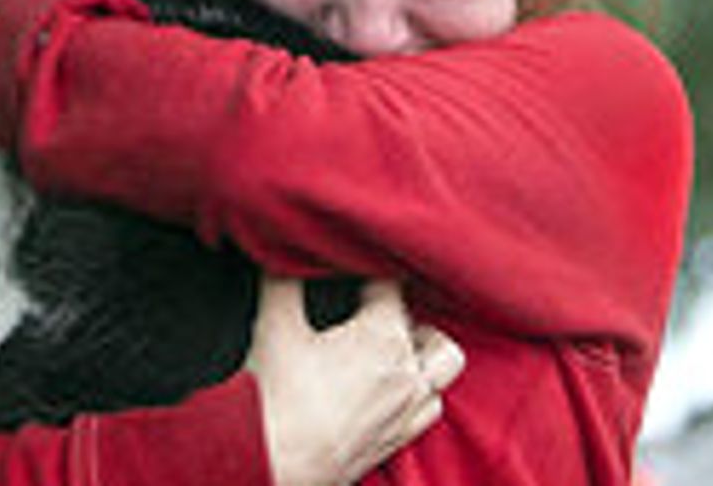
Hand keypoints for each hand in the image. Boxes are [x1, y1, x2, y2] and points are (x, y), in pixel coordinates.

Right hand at [247, 279, 463, 485]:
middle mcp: (408, 375)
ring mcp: (408, 413)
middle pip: (432, 331)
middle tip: (367, 314)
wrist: (272, 463)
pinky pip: (429, 409)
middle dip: (407, 317)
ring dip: (420, 357)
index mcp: (384, 338)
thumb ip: (283, 278)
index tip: (345, 272)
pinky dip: (417, 393)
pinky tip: (386, 389)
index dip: (366, 273)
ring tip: (384, 348)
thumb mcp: (274, 324)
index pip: (391, 286)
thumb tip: (282, 251)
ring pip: (440, 374)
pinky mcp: (398, 442)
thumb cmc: (275, 397)